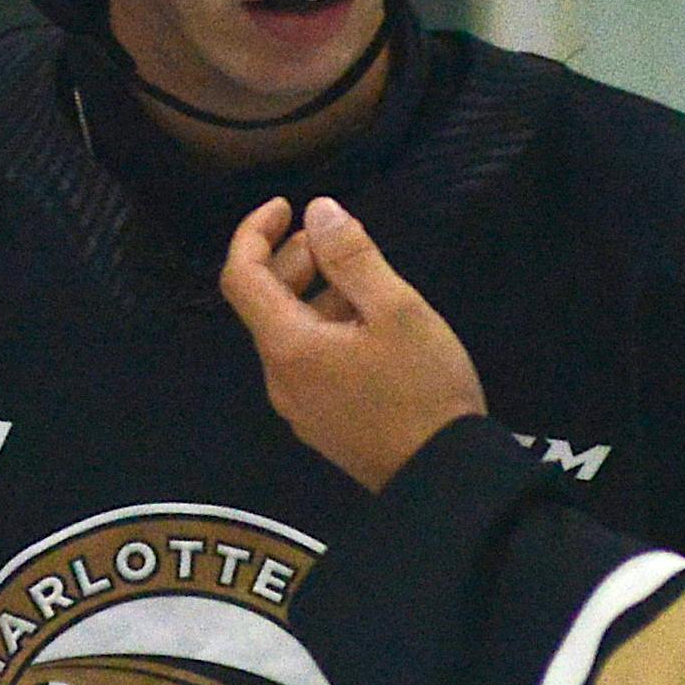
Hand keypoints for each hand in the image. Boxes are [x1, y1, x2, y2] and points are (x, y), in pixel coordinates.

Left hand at [217, 194, 489, 490]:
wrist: (443, 478)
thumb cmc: (424, 388)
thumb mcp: (397, 310)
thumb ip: (352, 257)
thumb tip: (318, 211)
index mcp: (288, 347)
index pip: (241, 277)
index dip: (254, 232)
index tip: (289, 206)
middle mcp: (280, 378)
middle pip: (263, 304)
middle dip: (292, 260)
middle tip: (339, 241)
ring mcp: (298, 407)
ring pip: (288, 333)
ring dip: (314, 295)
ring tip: (368, 284)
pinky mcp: (320, 424)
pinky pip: (307, 362)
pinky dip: (325, 329)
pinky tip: (371, 329)